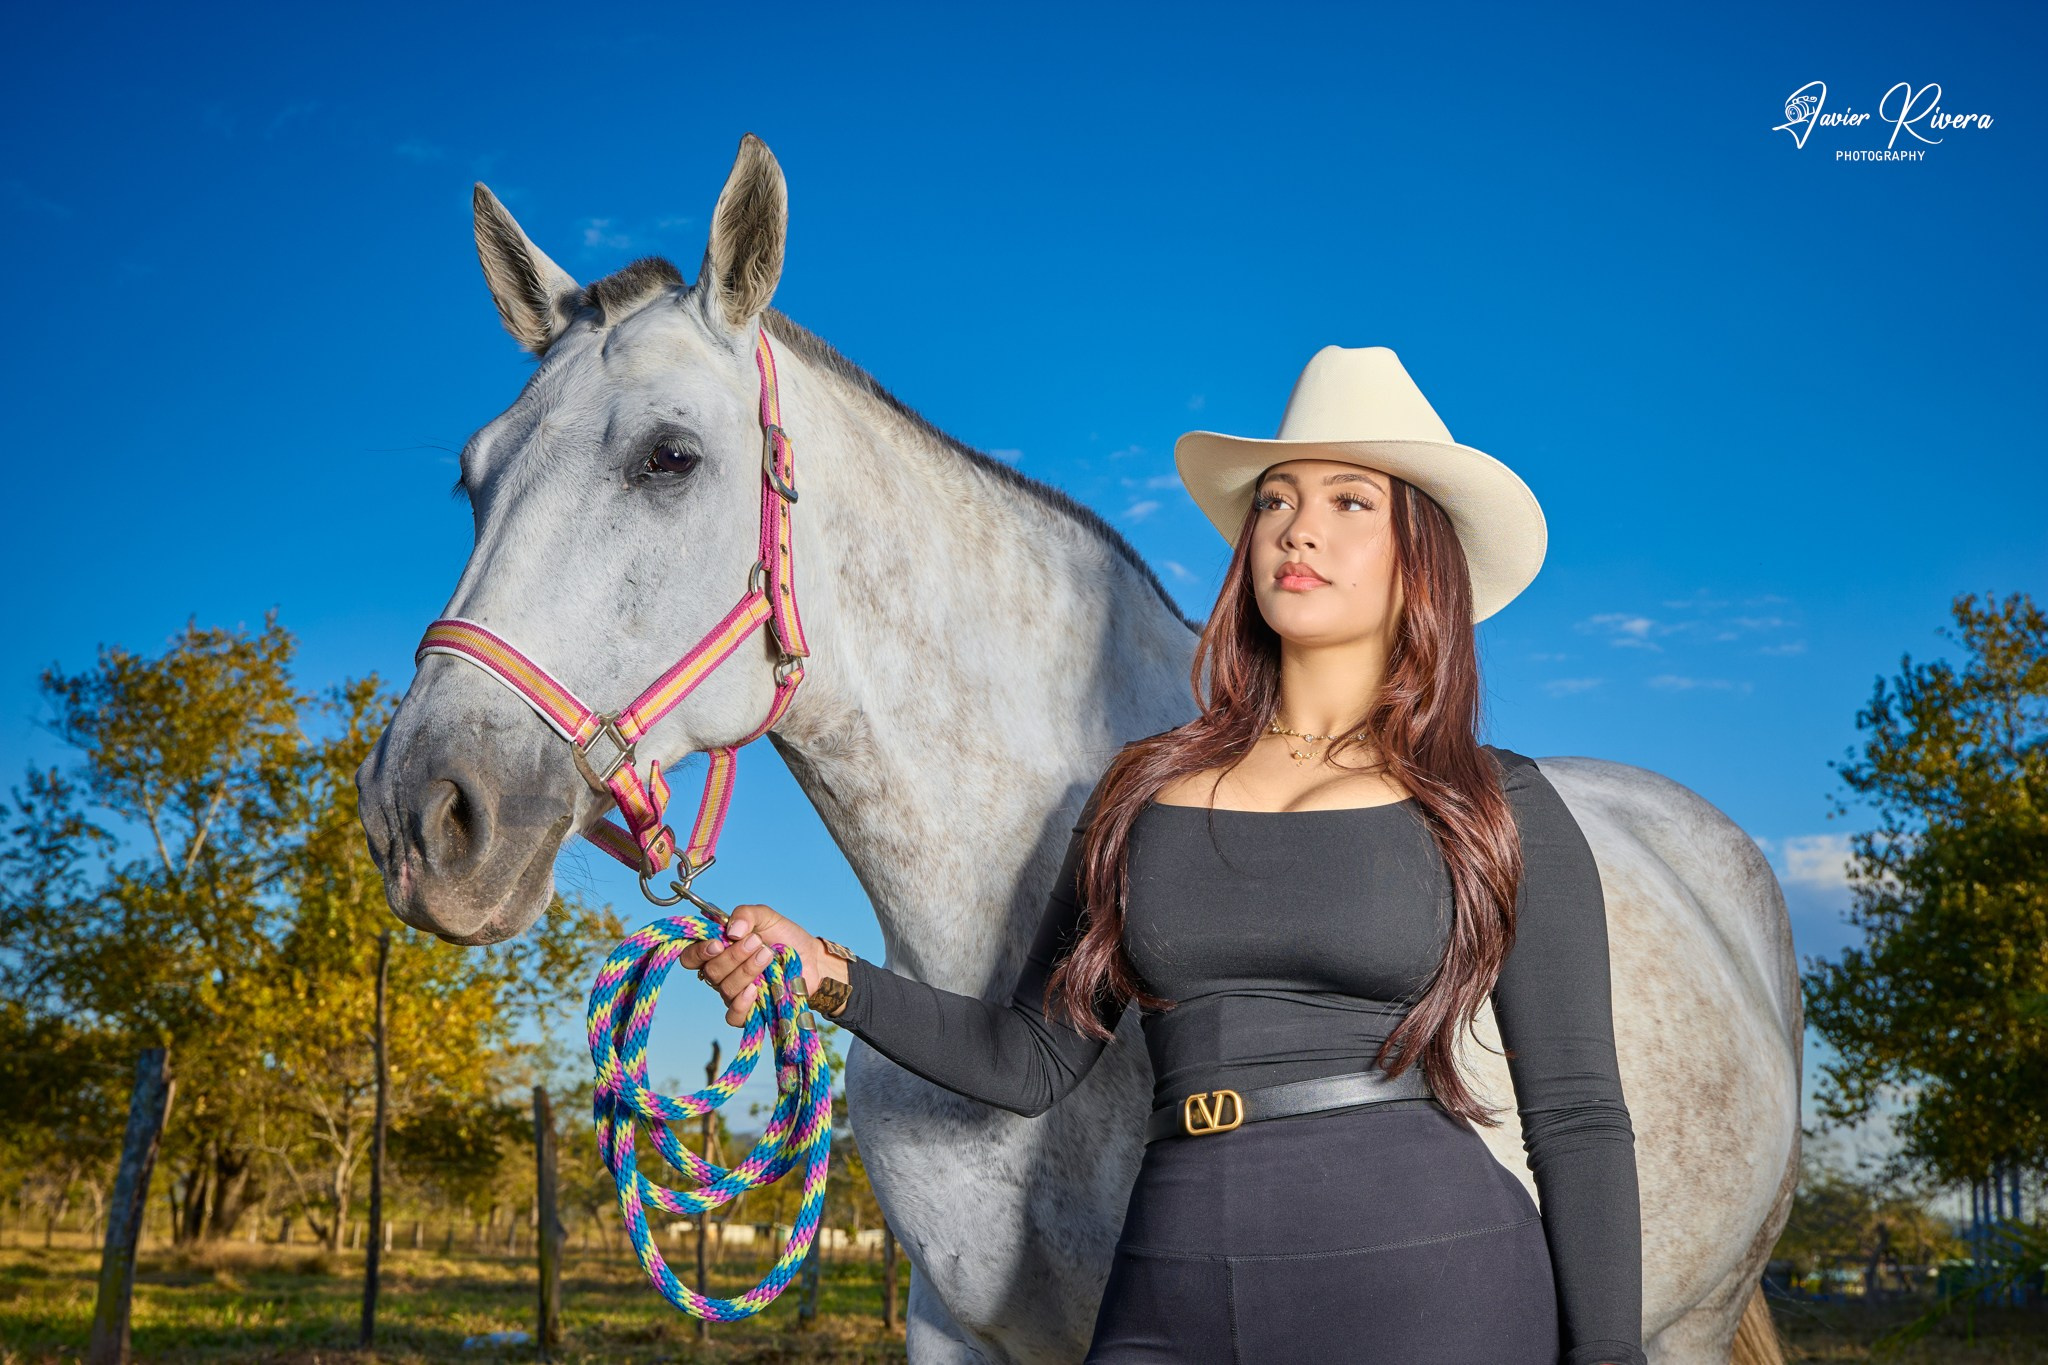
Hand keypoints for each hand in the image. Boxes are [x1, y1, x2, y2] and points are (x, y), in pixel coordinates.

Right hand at [674, 903, 846, 1026]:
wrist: (811, 958)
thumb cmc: (784, 937)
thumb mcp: (766, 916)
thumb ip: (746, 915)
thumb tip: (731, 930)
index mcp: (718, 950)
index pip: (691, 957)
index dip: (699, 952)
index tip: (719, 943)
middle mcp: (722, 973)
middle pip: (711, 972)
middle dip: (734, 956)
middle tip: (758, 942)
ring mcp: (735, 993)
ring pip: (725, 989)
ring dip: (747, 971)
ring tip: (768, 955)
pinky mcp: (750, 1011)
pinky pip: (733, 1015)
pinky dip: (742, 1003)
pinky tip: (756, 990)